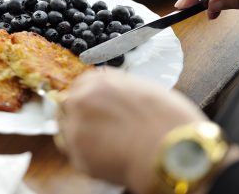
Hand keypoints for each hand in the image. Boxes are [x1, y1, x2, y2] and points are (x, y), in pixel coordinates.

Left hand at [59, 68, 205, 193]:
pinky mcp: (78, 156)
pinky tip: (107, 154)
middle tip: (97, 127)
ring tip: (103, 142)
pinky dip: (86, 154)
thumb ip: (118, 89)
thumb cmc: (167, 120)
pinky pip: (74, 153)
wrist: (173, 151)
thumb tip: (110, 96)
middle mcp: (81, 101)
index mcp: (97, 81)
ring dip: (77, 133)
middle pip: (67, 105)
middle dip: (78, 114)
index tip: (92, 107)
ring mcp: (76, 129)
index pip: (80, 85)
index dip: (88, 97)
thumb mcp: (143, 88)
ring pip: (64, 129)